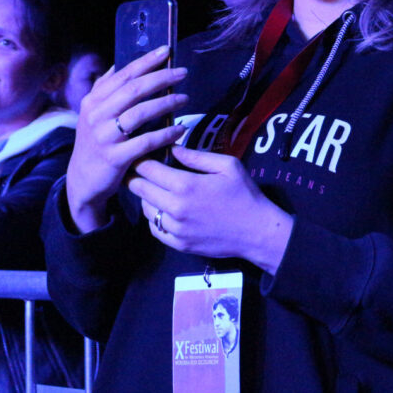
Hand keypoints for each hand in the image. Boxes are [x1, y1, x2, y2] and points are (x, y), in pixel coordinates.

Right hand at [66, 45, 188, 232]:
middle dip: (161, 78)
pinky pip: (145, 142)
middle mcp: (96, 115)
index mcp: (93, 101)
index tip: (166, 51)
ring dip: (166, 103)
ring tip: (185, 98)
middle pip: (133, 89)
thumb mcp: (92, 114)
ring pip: (139, 113)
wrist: (83, 182)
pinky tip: (180, 129)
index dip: (146, 61)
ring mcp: (104, 137)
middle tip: (183, 73)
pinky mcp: (114, 158)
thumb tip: (116, 66)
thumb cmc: (94, 143)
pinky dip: (165, 134)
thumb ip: (103, 90)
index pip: (123, 75)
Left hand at [127, 147, 293, 274]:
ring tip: (155, 189)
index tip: (140, 155)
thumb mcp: (227, 166)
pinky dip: (155, 218)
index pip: (147, 169)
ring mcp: (175, 229)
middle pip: (139, 189)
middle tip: (140, 170)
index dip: (140, 160)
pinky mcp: (179, 244)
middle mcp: (175, 207)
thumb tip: (173, 148)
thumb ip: (196, 156)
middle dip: (136, 177)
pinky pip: (155, 229)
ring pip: (145, 209)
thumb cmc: (245, 194)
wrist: (257, 231)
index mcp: (185, 185)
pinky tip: (164, 210)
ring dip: (146, 197)